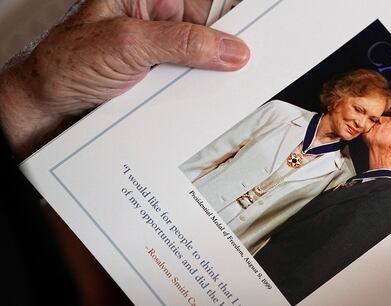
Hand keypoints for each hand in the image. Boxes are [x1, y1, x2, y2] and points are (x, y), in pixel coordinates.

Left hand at [0, 0, 249, 157]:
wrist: (40, 112)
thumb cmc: (62, 66)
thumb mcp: (128, 44)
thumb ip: (182, 42)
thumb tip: (230, 49)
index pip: (199, 3)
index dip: (226, 19)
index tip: (253, 35)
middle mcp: (148, 22)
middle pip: (203, 33)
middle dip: (216, 54)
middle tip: (233, 70)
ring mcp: (152, 54)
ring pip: (197, 64)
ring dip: (202, 82)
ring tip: (190, 92)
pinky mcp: (153, 82)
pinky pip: (186, 88)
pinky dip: (192, 101)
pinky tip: (188, 106)